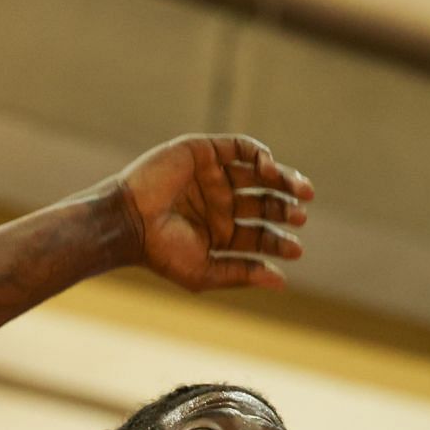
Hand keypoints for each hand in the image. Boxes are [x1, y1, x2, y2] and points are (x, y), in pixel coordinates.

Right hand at [111, 135, 313, 292]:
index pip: (260, 234)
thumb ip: (242, 273)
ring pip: (259, 173)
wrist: (128, 223)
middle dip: (285, 209)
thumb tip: (282, 281)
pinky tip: (269, 169)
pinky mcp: (204, 152)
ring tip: (302, 192)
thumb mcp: (206, 271)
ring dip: (282, 180)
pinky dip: (259, 154)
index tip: (295, 250)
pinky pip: (240, 147)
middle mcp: (221, 203)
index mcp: (222, 232)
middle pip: (265, 202)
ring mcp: (213, 176)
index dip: (280, 241)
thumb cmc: (161, 253)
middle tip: (300, 217)